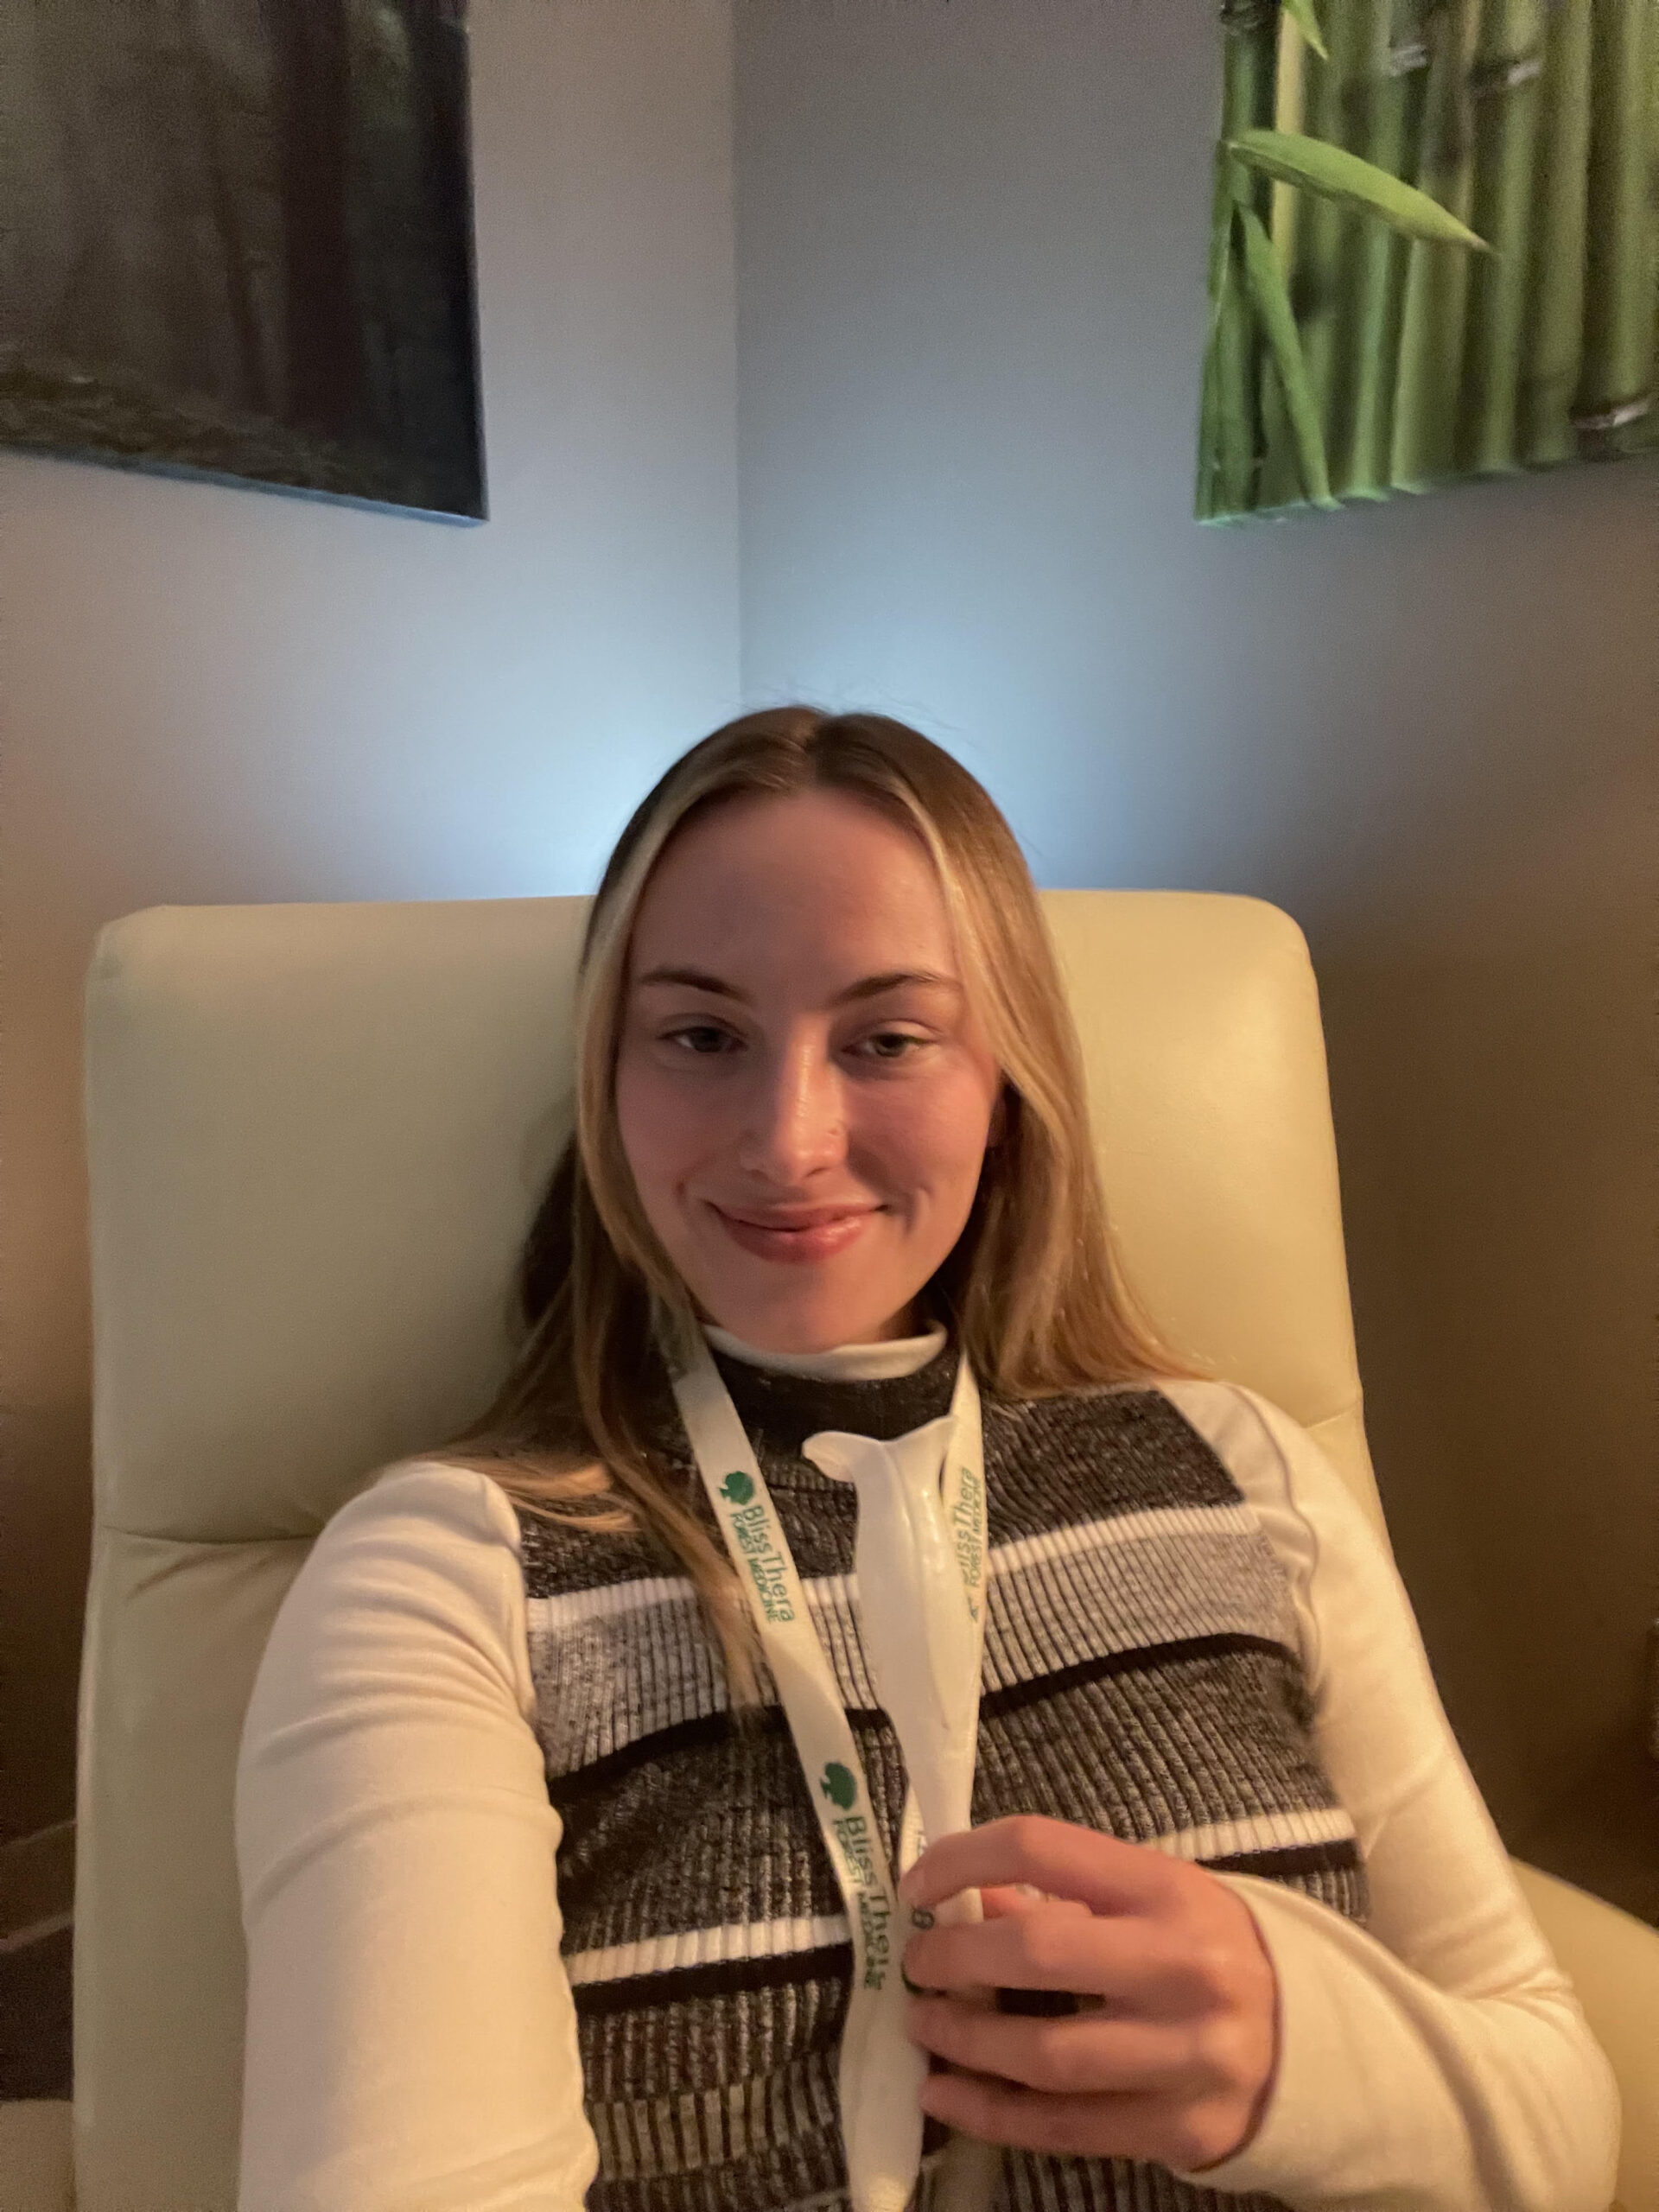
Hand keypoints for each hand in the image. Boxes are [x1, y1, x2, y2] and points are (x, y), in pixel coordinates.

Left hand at [898, 1814, 1279, 2172]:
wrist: (1317, 2043)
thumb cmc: (1212, 1951)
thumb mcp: (1155, 1898)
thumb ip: (1069, 1896)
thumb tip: (968, 1904)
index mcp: (1169, 1890)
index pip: (1043, 1847)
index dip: (962, 1859)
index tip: (917, 1886)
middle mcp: (1182, 1967)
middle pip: (1037, 1952)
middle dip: (955, 1959)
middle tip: (918, 1965)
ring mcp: (1186, 2055)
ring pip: (1045, 2054)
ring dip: (964, 2042)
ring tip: (926, 2027)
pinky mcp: (1180, 2129)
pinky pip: (1065, 2127)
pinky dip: (991, 2114)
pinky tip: (946, 2096)